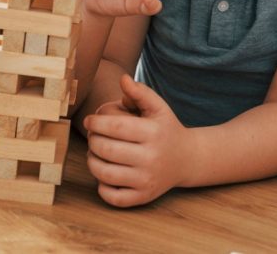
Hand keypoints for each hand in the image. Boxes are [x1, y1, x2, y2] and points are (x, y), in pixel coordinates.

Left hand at [84, 74, 190, 206]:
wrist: (187, 159)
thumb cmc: (165, 127)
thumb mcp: (157, 106)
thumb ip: (139, 91)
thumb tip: (123, 78)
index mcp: (153, 133)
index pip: (115, 127)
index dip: (96, 122)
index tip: (89, 120)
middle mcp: (151, 158)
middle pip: (107, 150)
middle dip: (92, 140)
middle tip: (92, 135)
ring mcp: (147, 180)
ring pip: (106, 174)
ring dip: (92, 161)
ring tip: (94, 151)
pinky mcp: (144, 197)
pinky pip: (114, 197)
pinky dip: (102, 186)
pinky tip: (103, 173)